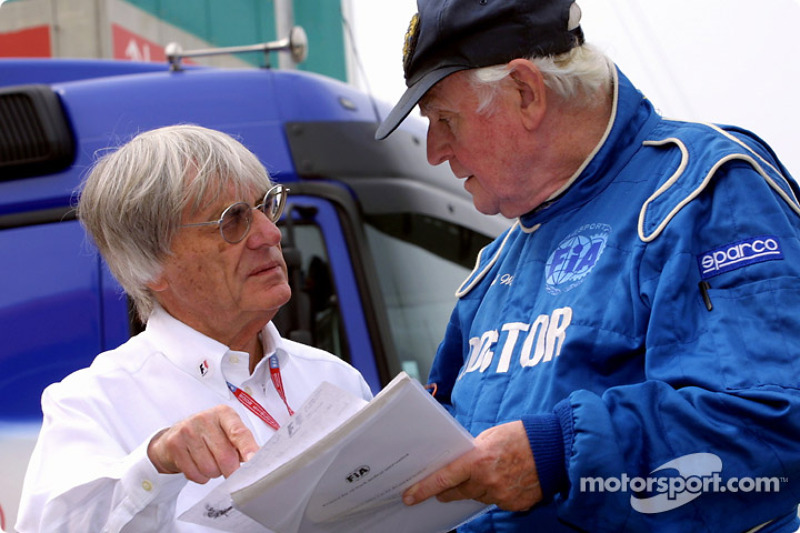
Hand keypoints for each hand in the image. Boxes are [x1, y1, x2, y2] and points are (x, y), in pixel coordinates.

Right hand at [147, 405, 258, 483]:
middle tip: (229, 469)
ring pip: (210, 468)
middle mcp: (205, 418)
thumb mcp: (227, 432)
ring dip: (214, 473)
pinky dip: (200, 477)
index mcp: (224, 413)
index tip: (253, 461)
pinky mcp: (174, 444)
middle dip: (230, 470)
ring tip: (210, 462)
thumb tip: (255, 461)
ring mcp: (188, 430)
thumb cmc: (209, 435)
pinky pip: (194, 474)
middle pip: (225, 456)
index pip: (239, 432)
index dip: (248, 448)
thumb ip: (243, 444)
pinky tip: (197, 465)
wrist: (175, 435)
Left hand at [402, 420, 541, 511]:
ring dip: (475, 488)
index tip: (409, 496)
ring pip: (476, 496)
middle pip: (457, 492)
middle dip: (447, 490)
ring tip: (486, 473)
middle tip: (441, 488)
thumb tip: (459, 462)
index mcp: (478, 460)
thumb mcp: (490, 436)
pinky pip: (495, 501)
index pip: (444, 478)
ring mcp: (502, 495)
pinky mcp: (514, 504)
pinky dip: (494, 492)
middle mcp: (488, 481)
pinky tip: (504, 479)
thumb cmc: (521, 436)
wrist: (555, 449)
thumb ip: (472, 452)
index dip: (424, 489)